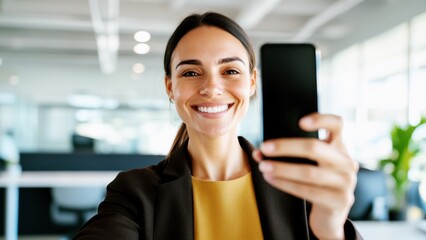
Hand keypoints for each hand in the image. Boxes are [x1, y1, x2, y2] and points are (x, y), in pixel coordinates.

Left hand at [253, 113, 357, 239]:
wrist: (330, 214)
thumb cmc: (315, 183)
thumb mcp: (312, 164)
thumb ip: (294, 153)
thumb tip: (261, 151)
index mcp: (339, 146)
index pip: (337, 124)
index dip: (321, 119)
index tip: (300, 122)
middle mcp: (346, 162)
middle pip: (315, 148)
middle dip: (286, 147)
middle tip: (265, 148)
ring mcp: (346, 182)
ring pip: (309, 172)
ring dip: (282, 168)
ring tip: (263, 166)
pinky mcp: (340, 200)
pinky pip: (308, 191)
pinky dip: (285, 184)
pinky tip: (271, 179)